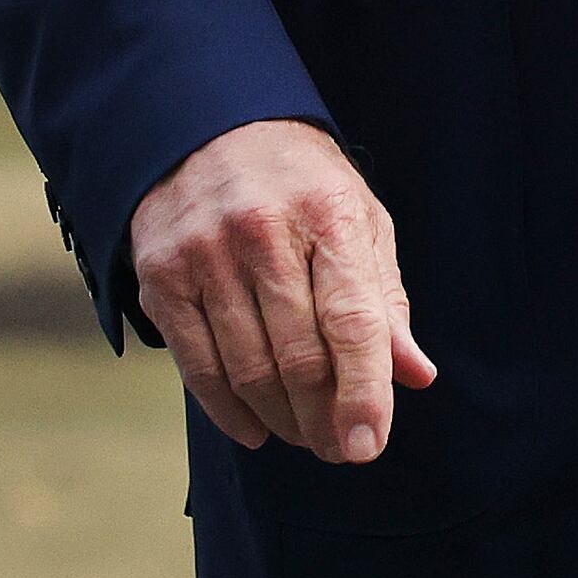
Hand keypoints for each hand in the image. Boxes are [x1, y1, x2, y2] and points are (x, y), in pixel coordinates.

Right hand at [127, 119, 435, 462]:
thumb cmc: (302, 185)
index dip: (364, 392)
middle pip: (300, 357)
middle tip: (342, 449)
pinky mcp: (162, 278)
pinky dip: (228, 412)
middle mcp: (262, 233)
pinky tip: (256, 430)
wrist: (209, 129)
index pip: (352, 321)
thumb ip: (384, 301)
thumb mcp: (359, 221)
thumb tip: (415, 377)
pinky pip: (197, 367)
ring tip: (308, 438)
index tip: (370, 446)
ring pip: (249, 370)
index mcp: (327, 214)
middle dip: (326, 419)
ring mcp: (204, 255)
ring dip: (283, 421)